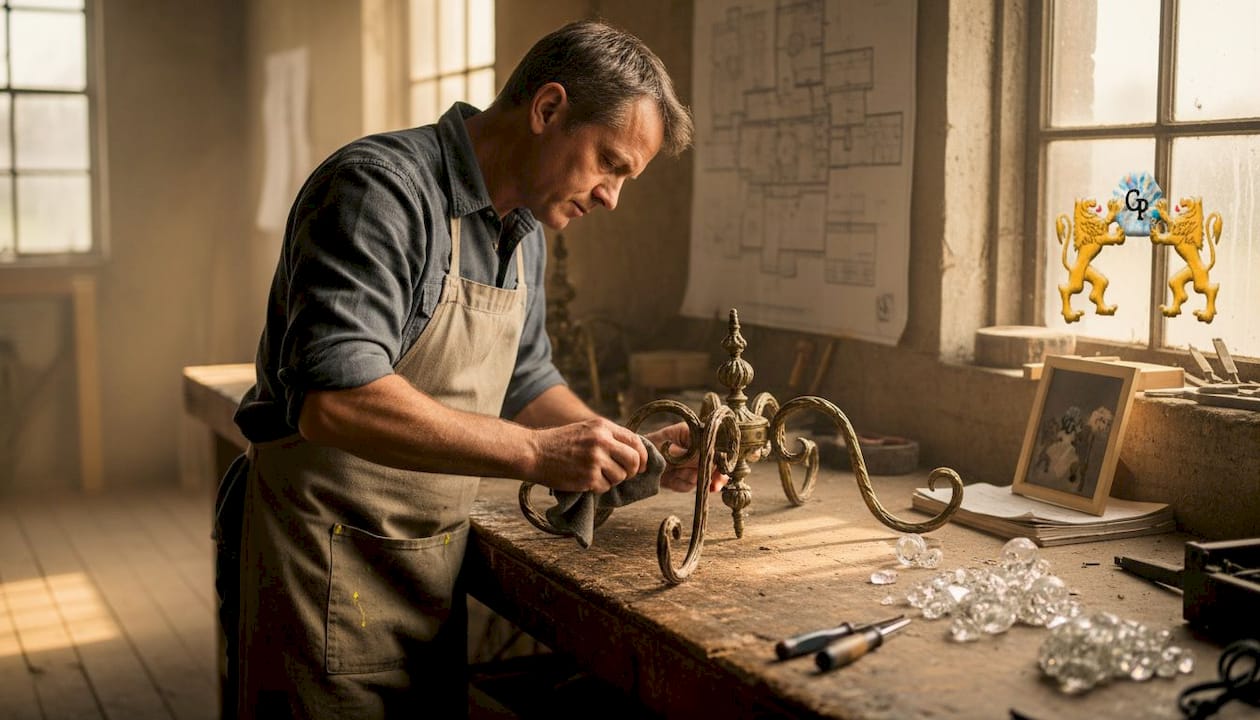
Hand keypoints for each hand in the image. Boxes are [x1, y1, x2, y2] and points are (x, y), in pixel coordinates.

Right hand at [528, 417, 647, 492]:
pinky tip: (586, 480)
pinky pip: (606, 487)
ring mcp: (595, 460)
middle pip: (634, 460)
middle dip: (633, 471)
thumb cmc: (560, 442)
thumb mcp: (587, 429)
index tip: (642, 465)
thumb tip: (635, 452)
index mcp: (603, 427)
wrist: (535, 452)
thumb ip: (609, 437)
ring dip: (612, 479)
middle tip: (624, 474)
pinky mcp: (587, 477)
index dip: (643, 456)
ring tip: (596, 474)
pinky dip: (599, 487)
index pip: (635, 441)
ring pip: (621, 476)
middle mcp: (601, 441)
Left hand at [643, 421, 728, 492]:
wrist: (634, 464)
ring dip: (686, 478)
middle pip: (712, 463)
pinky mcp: (684, 474)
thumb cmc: (650, 449)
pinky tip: (670, 479)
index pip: (714, 443)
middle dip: (704, 473)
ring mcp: (690, 461)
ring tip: (672, 472)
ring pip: (700, 476)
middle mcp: (695, 446)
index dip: (720, 458)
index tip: (722, 471)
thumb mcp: (669, 451)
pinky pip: (689, 485)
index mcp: (694, 433)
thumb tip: (709, 460)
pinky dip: (680, 484)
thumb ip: (690, 456)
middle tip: (713, 485)